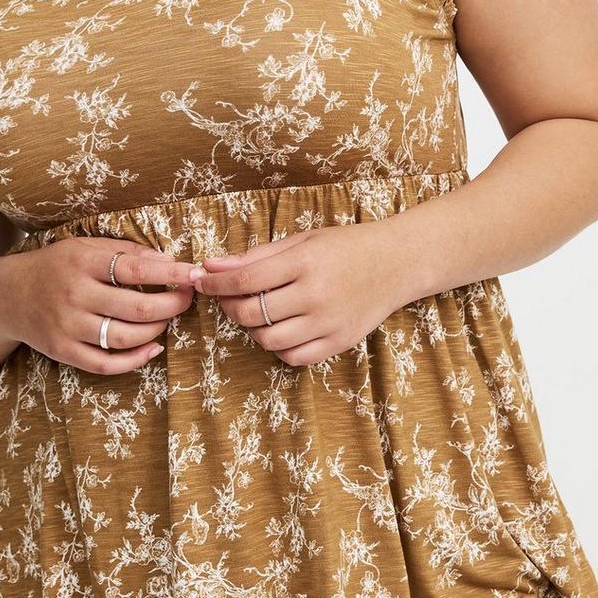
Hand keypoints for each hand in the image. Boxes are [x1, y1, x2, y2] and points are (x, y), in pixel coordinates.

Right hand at [10, 237, 196, 373]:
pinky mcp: (63, 351)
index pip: (136, 269)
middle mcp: (75, 295)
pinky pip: (106, 364)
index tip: (194, 274)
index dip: (171, 273)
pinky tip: (153, 348)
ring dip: (157, 330)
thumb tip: (169, 261)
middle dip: (172, 304)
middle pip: (138, 308)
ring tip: (167, 319)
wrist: (8, 295)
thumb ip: (125, 251)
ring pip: (125, 337)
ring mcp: (68, 326)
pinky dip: (135, 360)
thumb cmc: (56, 266)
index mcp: (82, 262)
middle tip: (187, 298)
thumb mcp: (85, 247)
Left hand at [188, 222, 405, 366]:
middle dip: (230, 306)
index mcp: (305, 262)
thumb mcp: (301, 240)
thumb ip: (256, 256)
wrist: (396, 262)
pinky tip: (280, 328)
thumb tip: (212, 266)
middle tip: (230, 297)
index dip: (216, 283)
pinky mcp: (339, 342)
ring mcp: (329, 322)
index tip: (201, 281)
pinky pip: (293, 357)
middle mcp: (316, 294)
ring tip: (257, 312)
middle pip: (253, 313)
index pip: (246, 279)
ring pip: (269, 340)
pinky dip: (278, 346)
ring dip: (252, 328)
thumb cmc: (345, 246)